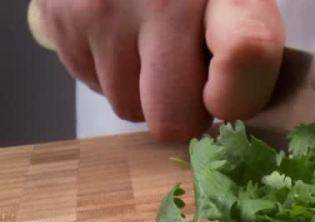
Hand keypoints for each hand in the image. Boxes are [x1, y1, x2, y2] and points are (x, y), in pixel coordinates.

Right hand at [37, 0, 284, 140]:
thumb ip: (254, 49)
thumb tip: (244, 114)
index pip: (246, 53)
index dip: (237, 96)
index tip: (227, 98)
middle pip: (174, 118)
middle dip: (185, 110)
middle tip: (192, 72)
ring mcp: (103, 10)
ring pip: (130, 109)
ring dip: (145, 90)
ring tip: (154, 41)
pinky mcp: (60, 18)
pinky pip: (96, 87)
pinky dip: (113, 71)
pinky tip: (125, 32)